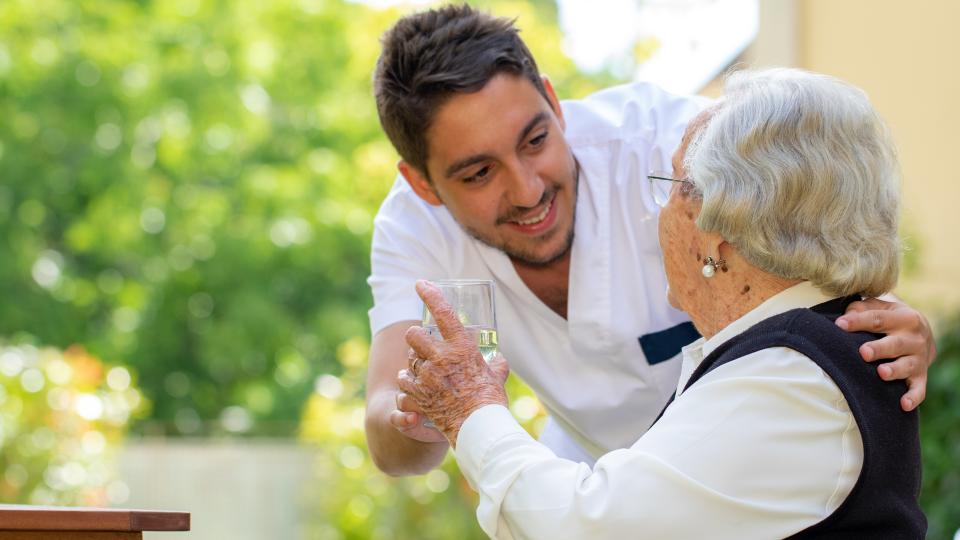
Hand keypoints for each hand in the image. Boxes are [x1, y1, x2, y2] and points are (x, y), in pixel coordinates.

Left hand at [399, 280, 508, 446]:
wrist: (479, 428)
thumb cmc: (491, 401)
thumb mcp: (498, 376)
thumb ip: (496, 363)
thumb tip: (498, 358)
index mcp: (462, 347)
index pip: (443, 312)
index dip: (430, 294)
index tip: (420, 283)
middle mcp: (441, 357)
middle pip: (414, 335)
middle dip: (416, 338)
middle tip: (424, 345)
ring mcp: (427, 376)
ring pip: (408, 359)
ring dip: (414, 362)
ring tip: (424, 369)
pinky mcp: (418, 394)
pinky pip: (404, 381)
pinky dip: (409, 382)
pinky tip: (416, 386)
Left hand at [836, 297, 935, 410]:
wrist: (922, 333)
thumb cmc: (889, 319)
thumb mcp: (880, 308)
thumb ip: (861, 309)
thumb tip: (844, 318)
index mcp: (903, 317)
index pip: (878, 319)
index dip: (858, 321)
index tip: (839, 324)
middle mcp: (914, 338)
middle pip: (895, 344)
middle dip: (880, 348)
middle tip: (864, 352)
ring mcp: (919, 358)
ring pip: (907, 366)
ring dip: (895, 370)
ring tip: (881, 373)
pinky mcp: (921, 376)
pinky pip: (919, 389)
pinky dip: (913, 397)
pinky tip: (904, 404)